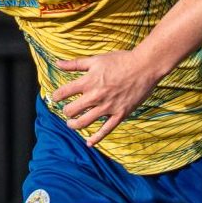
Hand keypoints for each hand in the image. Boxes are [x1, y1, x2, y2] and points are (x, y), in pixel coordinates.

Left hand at [50, 49, 166, 146]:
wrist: (145, 67)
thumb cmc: (121, 60)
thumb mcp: (96, 60)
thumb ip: (75, 64)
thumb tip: (57, 63)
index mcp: (88, 81)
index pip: (63, 92)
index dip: (56, 96)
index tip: (56, 97)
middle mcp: (95, 96)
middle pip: (71, 110)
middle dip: (66, 112)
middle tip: (67, 111)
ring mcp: (108, 107)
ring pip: (84, 122)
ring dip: (74, 125)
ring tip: (72, 124)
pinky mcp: (120, 114)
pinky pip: (105, 130)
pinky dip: (96, 138)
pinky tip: (89, 142)